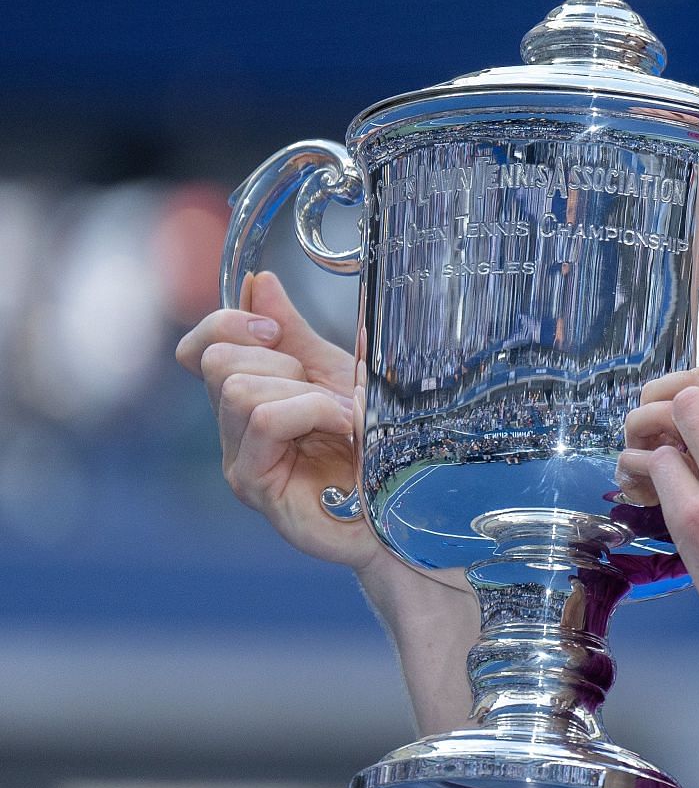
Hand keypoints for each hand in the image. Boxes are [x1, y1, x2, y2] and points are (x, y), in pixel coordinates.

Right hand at [174, 271, 457, 588]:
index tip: (275, 326)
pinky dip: (312, 410)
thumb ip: (296, 334)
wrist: (409, 505)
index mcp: (248, 401)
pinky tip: (346, 428)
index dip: (228, 322)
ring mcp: (242, 464)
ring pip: (239, 389)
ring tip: (345, 418)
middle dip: (281, 360)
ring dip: (306, 391)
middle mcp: (234, 434)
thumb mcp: (339, 376)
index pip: (199, 349)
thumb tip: (258, 282)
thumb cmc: (377, 448)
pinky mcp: (257, 487)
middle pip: (219, 361)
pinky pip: (265, 421)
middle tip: (328, 393)